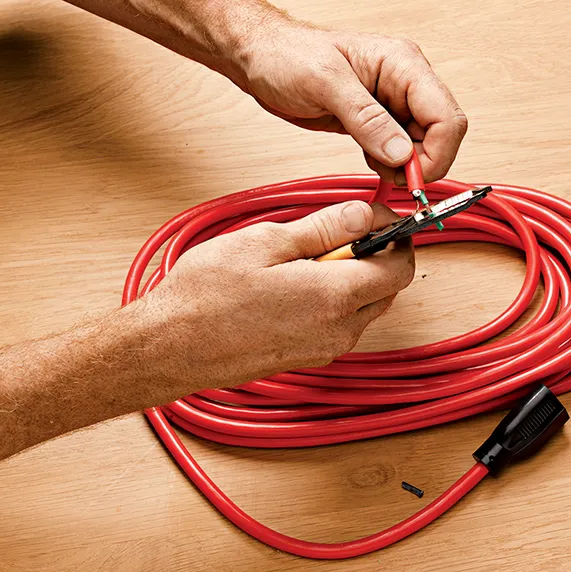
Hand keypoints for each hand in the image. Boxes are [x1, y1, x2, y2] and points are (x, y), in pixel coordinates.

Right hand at [143, 201, 414, 391]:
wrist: (171, 347)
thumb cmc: (206, 295)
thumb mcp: (266, 242)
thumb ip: (324, 228)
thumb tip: (364, 214)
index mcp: (333, 296)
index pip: (399, 266)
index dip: (395, 236)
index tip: (375, 217)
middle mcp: (338, 329)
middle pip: (387, 287)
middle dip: (374, 255)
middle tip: (335, 232)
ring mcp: (325, 348)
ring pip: (365, 306)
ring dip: (352, 277)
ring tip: (304, 259)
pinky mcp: (310, 357)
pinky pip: (341, 323)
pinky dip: (334, 299)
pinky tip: (295, 283)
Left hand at [228, 17, 467, 183]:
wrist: (262, 58)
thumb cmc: (287, 56)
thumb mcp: (325, 84)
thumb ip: (366, 119)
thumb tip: (402, 152)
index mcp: (403, 65)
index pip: (446, 116)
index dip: (437, 153)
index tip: (412, 176)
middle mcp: (405, 84)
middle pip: (442, 135)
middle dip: (422, 163)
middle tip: (391, 175)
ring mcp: (394, 104)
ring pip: (423, 146)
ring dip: (404, 166)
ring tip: (373, 161)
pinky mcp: (379, 121)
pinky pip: (400, 150)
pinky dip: (390, 164)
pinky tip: (367, 157)